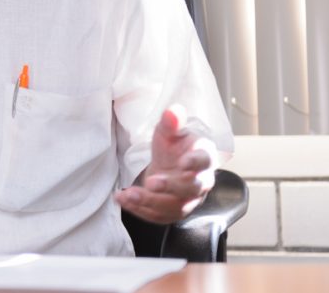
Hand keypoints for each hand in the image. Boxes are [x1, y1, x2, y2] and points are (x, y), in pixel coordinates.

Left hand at [115, 105, 215, 223]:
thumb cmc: (173, 147)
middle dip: (170, 187)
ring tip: (128, 195)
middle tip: (151, 182)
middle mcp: (201, 182)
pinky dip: (140, 210)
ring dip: (150, 202)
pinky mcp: (174, 212)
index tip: (184, 162)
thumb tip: (173, 111)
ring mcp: (188, 200)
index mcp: (203, 157)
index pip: (204, 161)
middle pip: (191, 188)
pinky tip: (124, 200)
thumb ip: (171, 123)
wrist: (170, 166)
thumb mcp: (169, 132)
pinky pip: (159, 216)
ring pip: (174, 206)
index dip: (196, 162)